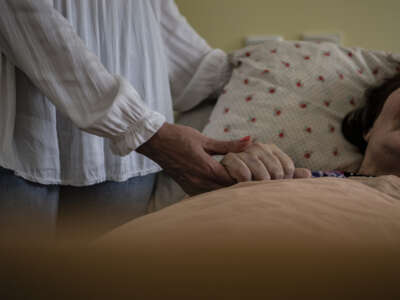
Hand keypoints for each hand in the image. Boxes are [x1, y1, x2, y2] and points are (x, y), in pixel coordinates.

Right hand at [137, 123, 251, 195]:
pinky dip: (214, 191)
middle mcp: (199, 182)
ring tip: (233, 180)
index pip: (233, 181)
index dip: (244, 177)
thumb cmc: (179, 137)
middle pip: (226, 192)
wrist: (155, 142)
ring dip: (225, 190)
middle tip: (246, 177)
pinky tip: (218, 184)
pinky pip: (204, 195)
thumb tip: (250, 140)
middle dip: (236, 186)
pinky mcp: (186, 187)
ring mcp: (191, 186)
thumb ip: (228, 144)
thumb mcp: (205, 140)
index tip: (252, 172)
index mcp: (206, 169)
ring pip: (215, 195)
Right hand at [221, 142, 311, 181]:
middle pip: (277, 172)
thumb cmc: (248, 180)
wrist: (220, 180)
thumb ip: (288, 175)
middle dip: (270, 186)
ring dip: (257, 186)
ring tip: (250, 188)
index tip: (272, 185)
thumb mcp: (270, 177)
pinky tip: (239, 184)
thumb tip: (308, 174)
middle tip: (259, 189)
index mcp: (270, 149)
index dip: (283, 181)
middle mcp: (259, 146)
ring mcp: (245, 151)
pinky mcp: (231, 158)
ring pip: (263, 175)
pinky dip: (244, 184)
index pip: (288, 168)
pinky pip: (245, 175)